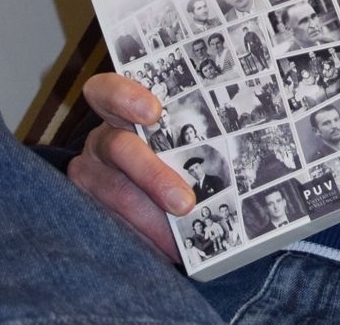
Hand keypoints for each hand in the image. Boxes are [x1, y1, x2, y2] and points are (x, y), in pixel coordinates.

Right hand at [67, 73, 194, 260]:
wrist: (152, 186)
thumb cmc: (176, 148)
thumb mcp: (184, 131)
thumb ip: (201, 127)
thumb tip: (252, 131)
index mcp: (121, 109)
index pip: (106, 90)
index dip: (125, 97)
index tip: (154, 111)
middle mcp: (102, 138)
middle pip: (118, 148)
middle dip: (152, 175)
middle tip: (184, 203)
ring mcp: (90, 173)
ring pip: (113, 191)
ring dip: (149, 217)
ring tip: (179, 239)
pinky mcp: (87, 207)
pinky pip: (111, 223)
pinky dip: (141, 236)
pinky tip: (166, 248)